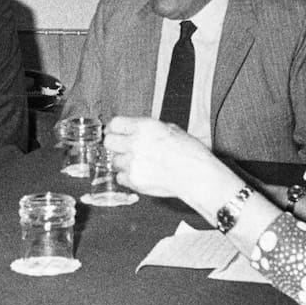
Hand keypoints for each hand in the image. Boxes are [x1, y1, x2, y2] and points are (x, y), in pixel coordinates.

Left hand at [104, 116, 225, 198]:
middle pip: (108, 142)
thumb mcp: (171, 130)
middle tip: (122, 148)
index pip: (114, 124)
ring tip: (138, 163)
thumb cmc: (190, 153)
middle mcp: (135, 143)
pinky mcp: (134, 180)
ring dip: (122, 162)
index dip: (113, 129)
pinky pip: (120, 178)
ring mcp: (133, 163)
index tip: (113, 132)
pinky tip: (141, 174)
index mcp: (145, 127)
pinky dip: (127, 177)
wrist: (197, 176)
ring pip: (114, 162)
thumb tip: (135, 130)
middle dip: (114, 145)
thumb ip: (148, 129)